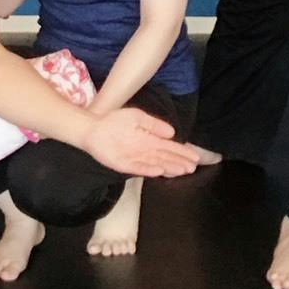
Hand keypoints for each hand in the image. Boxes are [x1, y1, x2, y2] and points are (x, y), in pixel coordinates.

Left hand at [82, 107, 199, 177]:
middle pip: (165, 158)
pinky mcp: (123, 164)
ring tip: (182, 170)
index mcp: (149, 140)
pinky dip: (149, 170)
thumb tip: (172, 133)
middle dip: (179, 162)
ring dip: (169, 167)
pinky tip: (160, 171)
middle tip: (193, 167)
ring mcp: (135, 159)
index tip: (195, 157)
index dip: (182, 152)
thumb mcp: (138, 117)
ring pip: (156, 164)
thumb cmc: (115, 121)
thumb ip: (154, 124)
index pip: (169, 147)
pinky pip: (138, 168)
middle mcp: (145, 151)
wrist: (93, 128)